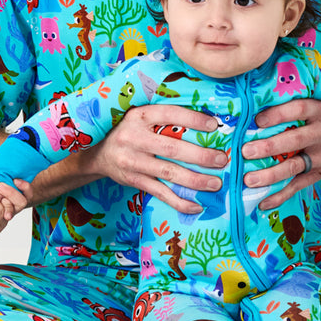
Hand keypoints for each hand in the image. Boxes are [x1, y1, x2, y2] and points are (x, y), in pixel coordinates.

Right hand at [89, 104, 226, 214]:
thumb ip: (164, 117)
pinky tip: (196, 206)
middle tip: (222, 160)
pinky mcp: (134, 180)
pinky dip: (179, 201)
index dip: (193, 119)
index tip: (214, 125)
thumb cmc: (129, 131)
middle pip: (172, 148)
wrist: (98, 155)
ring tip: (216, 184)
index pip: (169, 114)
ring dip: (195, 180)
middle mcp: (133, 138)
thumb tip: (205, 121)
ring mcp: (133, 161)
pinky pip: (159, 193)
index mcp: (138, 116)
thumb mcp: (140, 117)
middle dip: (200, 156)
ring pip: (168, 172)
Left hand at [245, 97, 320, 207]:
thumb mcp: (289, 107)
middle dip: (269, 147)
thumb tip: (238, 111)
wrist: (318, 139)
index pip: (299, 109)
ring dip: (271, 174)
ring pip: (295, 166)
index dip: (278, 114)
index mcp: (316, 109)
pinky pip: (298, 186)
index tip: (256, 121)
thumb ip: (271, 106)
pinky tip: (263, 202)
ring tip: (249, 180)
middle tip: (245, 152)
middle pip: (296, 139)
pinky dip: (279, 195)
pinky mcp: (319, 173)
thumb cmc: (295, 119)